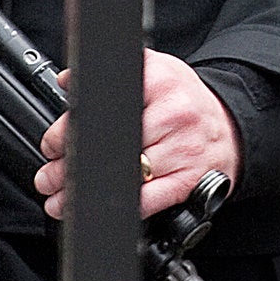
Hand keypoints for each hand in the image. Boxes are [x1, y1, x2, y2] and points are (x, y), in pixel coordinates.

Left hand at [35, 50, 241, 220]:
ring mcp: (184, 148)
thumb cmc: (185, 101)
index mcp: (161, 81)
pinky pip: (148, 200)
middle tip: (48, 177)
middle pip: (110, 147)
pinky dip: (120, 207)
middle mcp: (175, 114)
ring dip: (84, 193)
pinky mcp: (189, 180)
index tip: (52, 145)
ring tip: (60, 197)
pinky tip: (97, 207)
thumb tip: (67, 81)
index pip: (102, 107)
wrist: (230, 126)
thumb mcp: (154, 72)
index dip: (68, 131)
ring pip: (124, 176)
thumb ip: (113, 76)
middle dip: (69, 167)